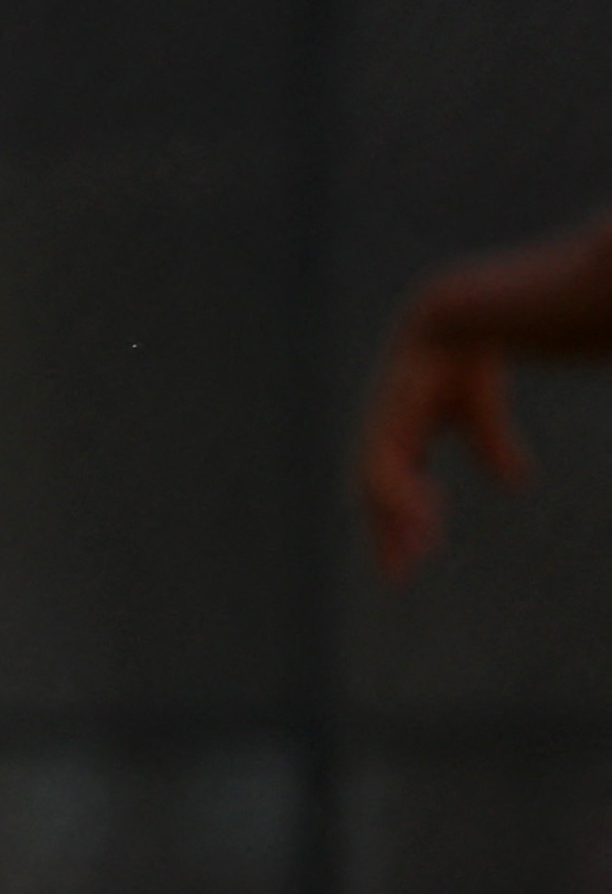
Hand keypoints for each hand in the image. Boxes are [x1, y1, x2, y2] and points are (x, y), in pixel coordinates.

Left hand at [359, 326, 528, 575]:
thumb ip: (492, 446)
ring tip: (413, 553)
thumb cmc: (470, 355)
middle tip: (398, 577)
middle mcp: (387, 433)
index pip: (396, 488)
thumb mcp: (483, 411)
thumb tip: (517, 484)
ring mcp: (381, 425)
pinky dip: (398, 496)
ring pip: (376, 487)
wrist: (458, 315)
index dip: (404, 522)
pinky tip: (417, 516)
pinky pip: (383, 467)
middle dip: (388, 536)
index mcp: (405, 433)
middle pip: (378, 496)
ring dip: (394, 522)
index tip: (415, 558)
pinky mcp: (387, 419)